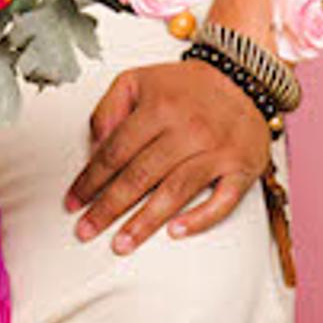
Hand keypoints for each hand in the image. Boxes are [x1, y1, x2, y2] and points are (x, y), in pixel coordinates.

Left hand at [67, 60, 273, 253]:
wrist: (247, 79)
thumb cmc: (190, 86)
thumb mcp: (140, 80)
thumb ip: (110, 108)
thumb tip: (95, 144)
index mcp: (160, 107)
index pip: (115, 152)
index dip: (90, 180)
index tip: (75, 201)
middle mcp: (189, 129)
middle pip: (140, 176)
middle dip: (108, 208)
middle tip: (87, 229)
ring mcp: (217, 150)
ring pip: (175, 192)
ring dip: (144, 222)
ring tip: (121, 242)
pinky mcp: (242, 167)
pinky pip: (222, 201)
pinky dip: (199, 219)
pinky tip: (176, 231)